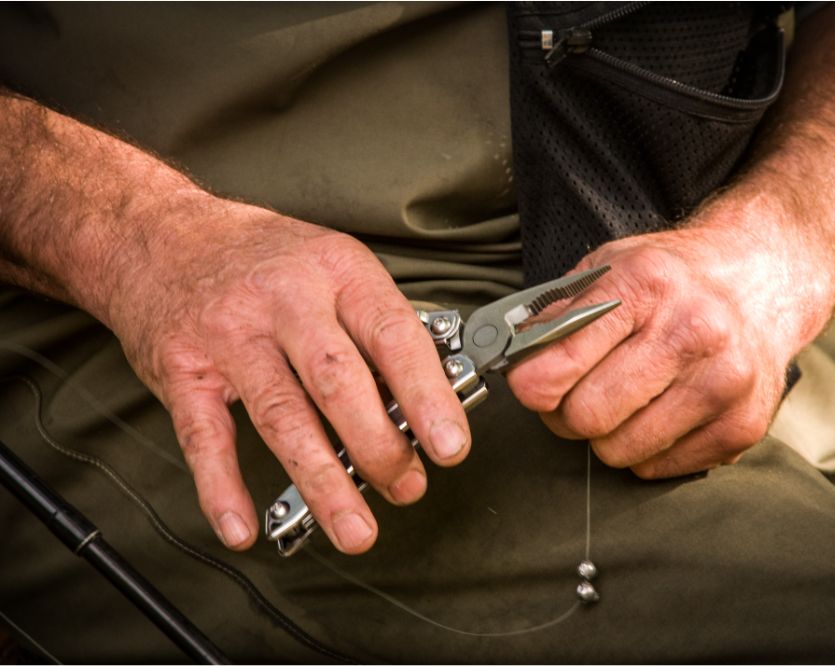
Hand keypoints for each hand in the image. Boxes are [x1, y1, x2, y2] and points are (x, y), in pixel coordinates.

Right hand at [109, 197, 470, 552]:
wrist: (158, 234)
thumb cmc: (262, 258)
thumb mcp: (331, 265)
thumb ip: (374, 328)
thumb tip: (424, 402)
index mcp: (336, 270)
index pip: (392, 336)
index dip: (427, 395)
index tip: (450, 446)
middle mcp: (284, 299)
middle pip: (337, 380)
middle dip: (378, 445)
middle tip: (406, 488)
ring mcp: (228, 334)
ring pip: (281, 416)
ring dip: (322, 481)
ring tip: (354, 530)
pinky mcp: (182, 368)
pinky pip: (204, 436)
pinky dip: (223, 488)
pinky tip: (245, 527)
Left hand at [507, 210, 831, 478]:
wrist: (763, 281)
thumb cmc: (673, 280)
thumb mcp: (611, 267)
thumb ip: (558, 312)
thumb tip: (510, 356)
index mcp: (646, 285)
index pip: (557, 364)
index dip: (531, 384)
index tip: (531, 383)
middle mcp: (692, 332)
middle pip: (586, 417)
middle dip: (567, 415)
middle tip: (577, 396)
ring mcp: (724, 382)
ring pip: (619, 451)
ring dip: (607, 435)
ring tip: (623, 401)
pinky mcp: (743, 425)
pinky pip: (657, 468)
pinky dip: (646, 449)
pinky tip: (660, 412)